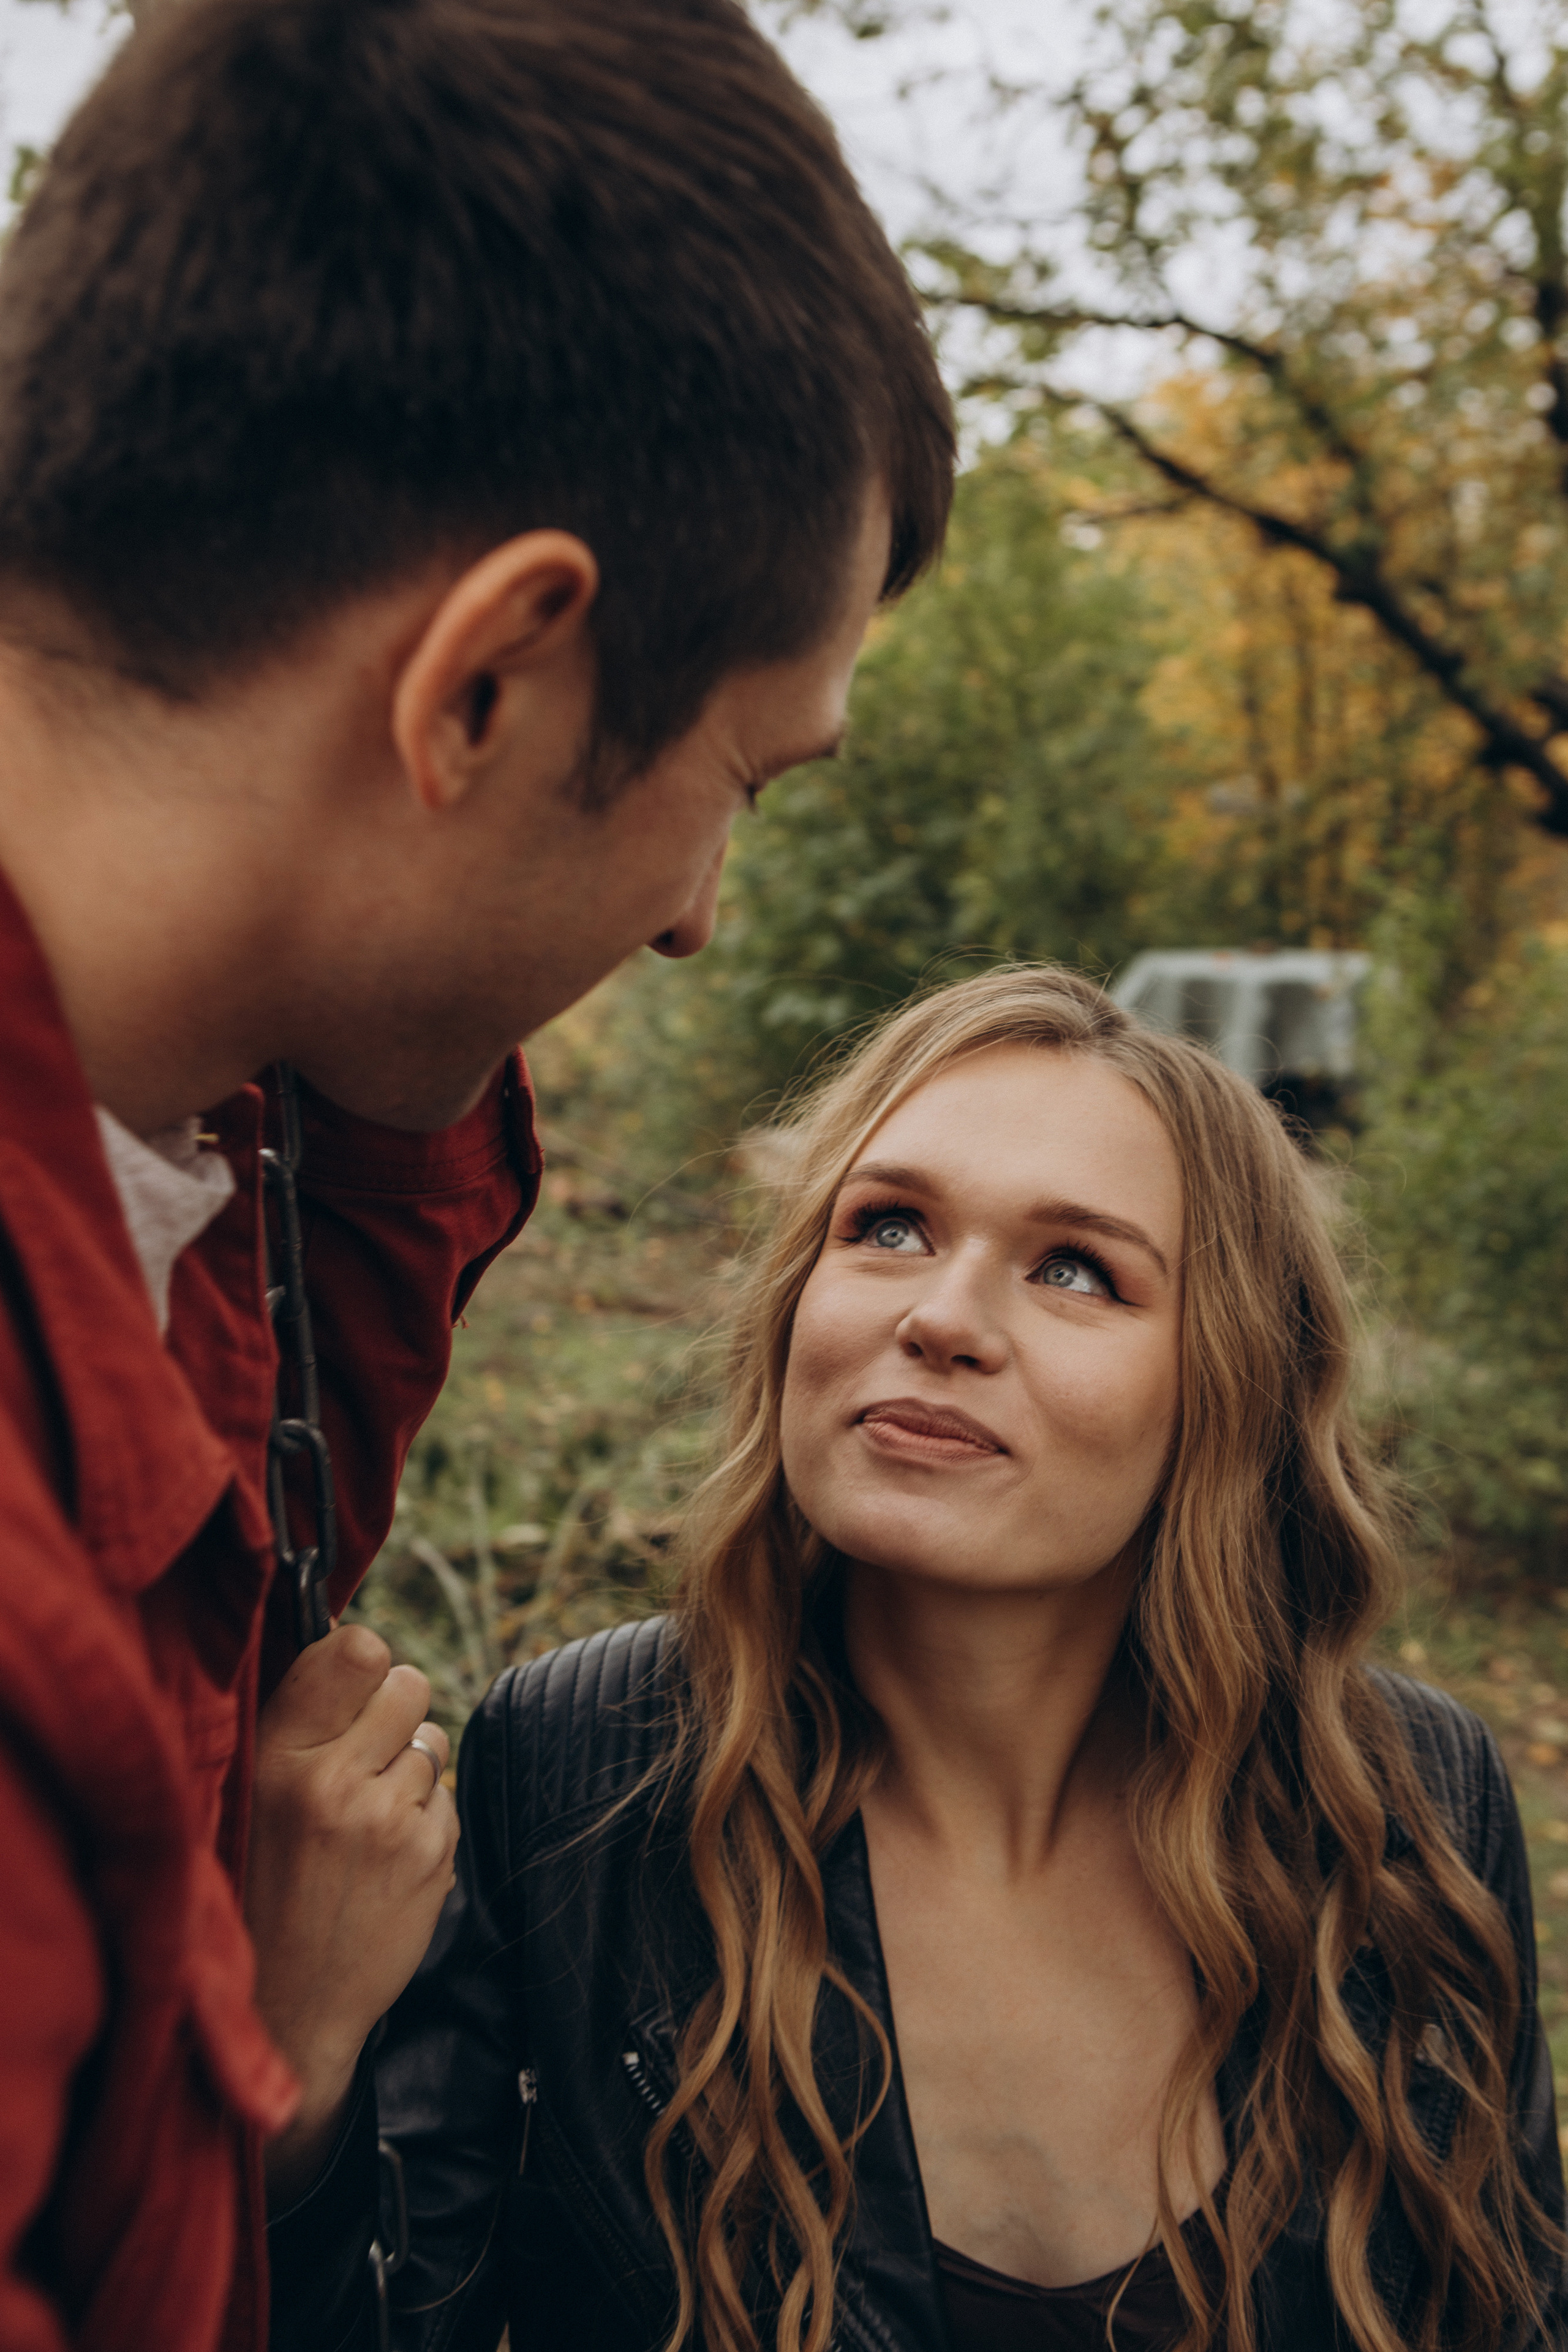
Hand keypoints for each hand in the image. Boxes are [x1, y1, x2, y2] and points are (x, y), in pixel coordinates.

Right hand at [246, 1624, 457, 2204]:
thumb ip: (303, 1720)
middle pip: (409, 1684)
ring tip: (364, 1820)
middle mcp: (335, 1781)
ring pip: (431, 1742)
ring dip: (407, 1769)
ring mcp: (389, 1820)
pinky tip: (383, 1858)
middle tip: (363, 1756)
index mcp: (279, 1756)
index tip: (354, 1687)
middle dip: (395, 1712)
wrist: (287, 2004)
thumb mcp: (254, 1792)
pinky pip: (445, 1796)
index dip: (365, 1663)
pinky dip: (424, 1818)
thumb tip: (360, 1644)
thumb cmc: (265, 1882)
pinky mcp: (431, 1856)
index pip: (359, 1650)